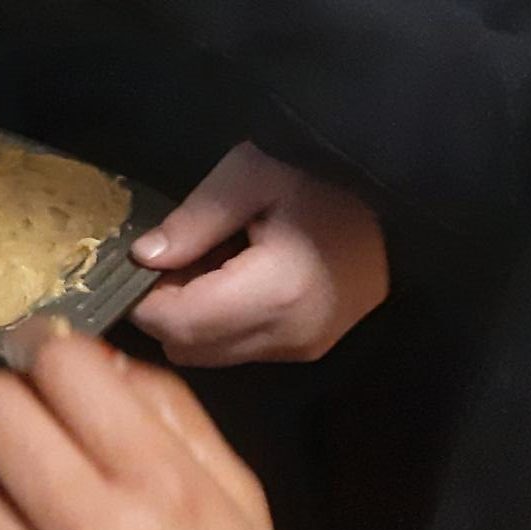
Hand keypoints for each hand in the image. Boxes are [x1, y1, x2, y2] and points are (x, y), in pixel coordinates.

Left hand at [0, 334, 291, 529]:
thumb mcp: (237, 502)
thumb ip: (172, 414)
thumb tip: (96, 359)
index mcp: (157, 484)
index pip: (63, 364)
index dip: (44, 348)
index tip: (41, 362)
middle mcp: (87, 527)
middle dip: (1, 404)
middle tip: (21, 434)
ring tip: (9, 509)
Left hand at [129, 143, 390, 365]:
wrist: (398, 194)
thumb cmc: (323, 174)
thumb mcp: (250, 174)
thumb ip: (193, 220)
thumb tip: (142, 257)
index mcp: (274, 293)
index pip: (178, 324)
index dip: (142, 299)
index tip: (132, 263)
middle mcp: (289, 336)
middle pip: (191, 348)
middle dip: (164, 310)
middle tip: (168, 257)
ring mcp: (304, 348)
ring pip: (214, 355)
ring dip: (192, 318)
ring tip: (202, 262)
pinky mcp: (311, 347)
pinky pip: (243, 348)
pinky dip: (221, 321)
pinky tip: (230, 276)